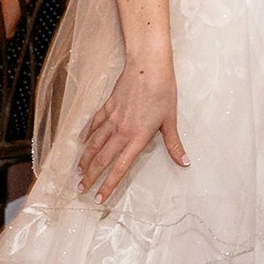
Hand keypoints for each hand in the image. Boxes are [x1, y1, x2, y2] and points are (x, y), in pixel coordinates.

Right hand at [79, 57, 187, 201]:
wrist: (148, 66)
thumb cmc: (163, 91)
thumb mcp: (170, 119)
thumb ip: (173, 143)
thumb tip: (184, 162)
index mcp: (137, 137)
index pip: (120, 167)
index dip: (109, 184)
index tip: (100, 197)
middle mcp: (121, 131)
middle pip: (102, 159)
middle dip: (91, 176)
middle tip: (82, 189)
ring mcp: (112, 118)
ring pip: (94, 143)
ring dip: (85, 159)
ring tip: (79, 172)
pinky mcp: (108, 106)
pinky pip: (94, 124)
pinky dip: (87, 134)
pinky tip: (81, 141)